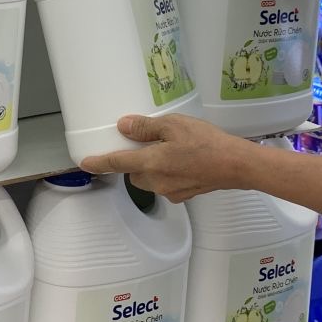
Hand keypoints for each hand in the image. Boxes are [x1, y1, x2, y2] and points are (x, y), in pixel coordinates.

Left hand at [79, 114, 258, 201]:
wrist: (236, 165)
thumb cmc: (206, 142)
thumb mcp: (173, 125)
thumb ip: (145, 127)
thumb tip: (123, 127)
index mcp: (150, 163)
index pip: (116, 164)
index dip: (99, 163)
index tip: (85, 163)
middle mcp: (156, 182)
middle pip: (134, 173)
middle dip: (137, 161)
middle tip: (151, 143)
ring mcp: (170, 191)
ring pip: (150, 179)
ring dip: (153, 167)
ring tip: (173, 150)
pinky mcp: (183, 196)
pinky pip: (167, 184)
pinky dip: (169, 173)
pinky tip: (185, 161)